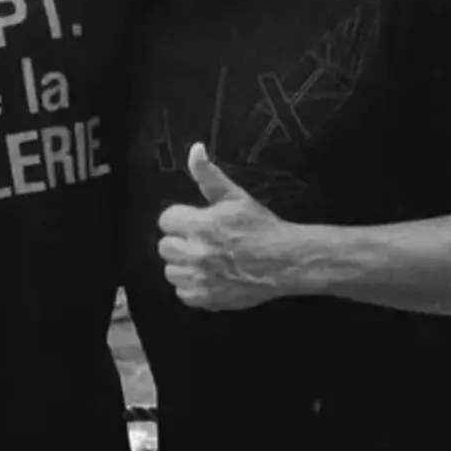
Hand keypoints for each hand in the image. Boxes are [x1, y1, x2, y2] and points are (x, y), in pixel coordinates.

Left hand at [157, 145, 293, 310]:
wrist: (285, 261)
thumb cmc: (262, 227)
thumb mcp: (235, 196)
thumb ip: (208, 175)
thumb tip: (195, 150)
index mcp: (201, 225)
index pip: (166, 220)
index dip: (180, 219)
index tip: (193, 221)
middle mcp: (196, 253)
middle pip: (165, 247)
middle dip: (180, 241)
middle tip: (201, 240)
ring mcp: (201, 279)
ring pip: (171, 272)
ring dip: (184, 265)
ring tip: (204, 260)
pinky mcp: (207, 299)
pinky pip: (183, 294)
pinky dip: (192, 287)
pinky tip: (208, 277)